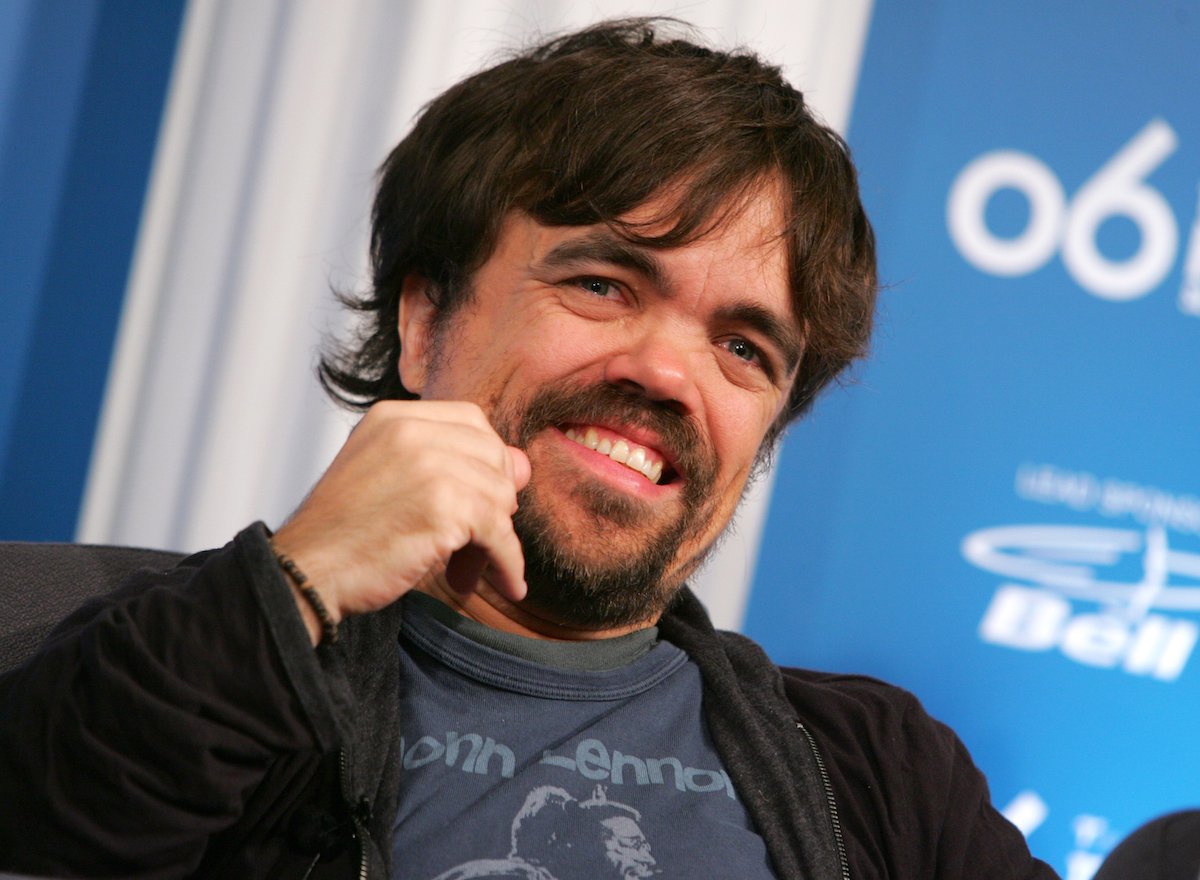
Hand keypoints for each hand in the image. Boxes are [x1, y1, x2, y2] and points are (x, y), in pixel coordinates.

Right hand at [271, 401, 530, 642]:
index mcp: (393, 416)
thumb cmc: (344, 533)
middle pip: (493, 457)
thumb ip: (449, 463)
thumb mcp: (390, 477)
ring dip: (494, 540)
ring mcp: (429, 466)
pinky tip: (508, 583)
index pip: (471, 421)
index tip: (479, 497)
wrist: (305, 572)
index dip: (486, 460)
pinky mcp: (443, 508)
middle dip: (494, 501)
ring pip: (501, 498)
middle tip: (475, 541)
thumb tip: (523, 465)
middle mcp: (412, 431)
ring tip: (468, 569)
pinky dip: (508, 562)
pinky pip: (500, 534)